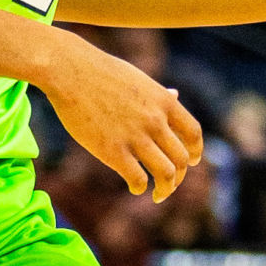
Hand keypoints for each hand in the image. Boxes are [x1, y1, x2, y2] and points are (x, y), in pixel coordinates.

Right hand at [38, 34, 202, 201]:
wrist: (69, 71)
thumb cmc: (100, 71)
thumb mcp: (138, 79)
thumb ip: (158, 93)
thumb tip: (175, 95)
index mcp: (163, 102)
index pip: (193, 133)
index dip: (195, 151)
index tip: (192, 161)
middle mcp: (155, 120)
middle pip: (181, 159)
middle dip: (179, 177)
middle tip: (170, 184)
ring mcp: (135, 136)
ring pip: (166, 174)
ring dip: (165, 190)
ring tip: (159, 195)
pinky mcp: (113, 151)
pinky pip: (138, 179)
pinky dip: (139, 187)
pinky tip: (134, 186)